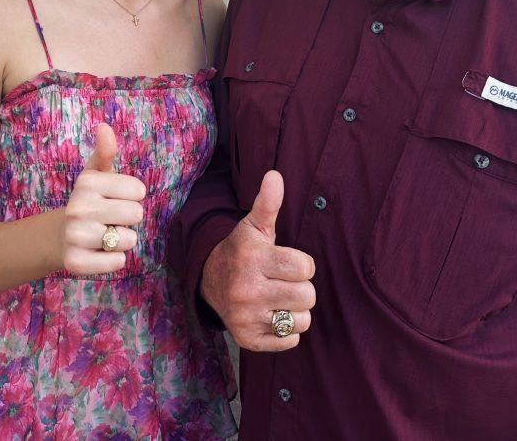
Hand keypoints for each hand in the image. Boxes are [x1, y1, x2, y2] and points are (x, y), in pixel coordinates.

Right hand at [60, 122, 146, 274]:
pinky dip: (115, 260)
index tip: (114, 198)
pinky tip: (100, 252)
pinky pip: (118, 262)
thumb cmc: (87, 202)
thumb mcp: (95, 175)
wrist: (58, 237)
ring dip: (121, 240)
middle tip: (109, 219)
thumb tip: (104, 126)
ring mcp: (76, 236)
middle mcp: (78, 207)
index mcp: (87, 182)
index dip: (132, 196)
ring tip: (103, 235)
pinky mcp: (76, 262)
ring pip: (129, 240)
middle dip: (128, 219)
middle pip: (136, 214)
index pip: (138, 190)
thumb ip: (105, 152)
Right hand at [199, 171, 315, 351]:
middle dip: (300, 287)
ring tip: (278, 298)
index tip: (285, 262)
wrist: (209, 281)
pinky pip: (290, 340)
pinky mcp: (247, 340)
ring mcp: (246, 318)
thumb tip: (275, 175)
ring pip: (302, 320)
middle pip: (307, 295)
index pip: (306, 268)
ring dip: (296, 310)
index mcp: (253, 259)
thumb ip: (268, 202)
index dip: (301, 264)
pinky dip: (286, 330)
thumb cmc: (242, 251)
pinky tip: (271, 315)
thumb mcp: (254, 225)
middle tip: (282, 281)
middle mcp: (247, 290)